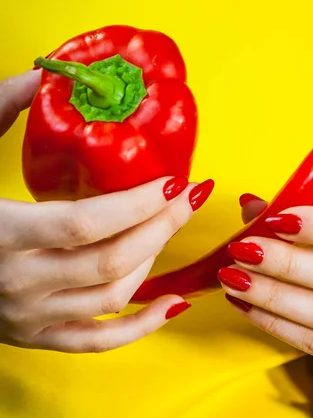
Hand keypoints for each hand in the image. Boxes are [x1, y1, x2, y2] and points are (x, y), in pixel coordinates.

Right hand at [0, 71, 213, 352]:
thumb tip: (45, 74)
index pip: (84, 224)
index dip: (138, 203)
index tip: (174, 179)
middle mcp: (17, 283)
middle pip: (110, 261)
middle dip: (161, 226)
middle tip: (190, 195)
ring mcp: (27, 317)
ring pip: (111, 296)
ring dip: (151, 260)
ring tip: (166, 225)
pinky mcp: (34, 336)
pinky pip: (97, 343)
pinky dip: (140, 328)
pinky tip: (172, 306)